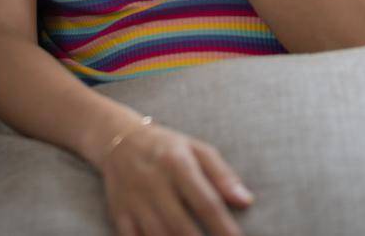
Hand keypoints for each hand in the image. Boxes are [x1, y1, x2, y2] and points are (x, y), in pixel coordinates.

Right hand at [98, 120, 254, 235]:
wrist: (118, 138)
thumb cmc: (167, 147)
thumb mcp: (197, 149)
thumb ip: (223, 175)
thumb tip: (246, 201)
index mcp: (176, 163)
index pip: (205, 202)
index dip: (224, 227)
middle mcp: (153, 182)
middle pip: (181, 226)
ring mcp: (134, 199)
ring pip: (158, 235)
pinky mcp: (120, 212)